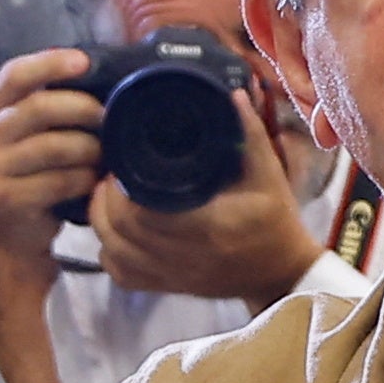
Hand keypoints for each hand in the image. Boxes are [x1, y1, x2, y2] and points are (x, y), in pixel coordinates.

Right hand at [0, 48, 106, 273]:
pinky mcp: (7, 199)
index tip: (84, 61)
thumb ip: (47, 105)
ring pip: (55, 146)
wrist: (10, 234)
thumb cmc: (29, 175)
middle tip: (108, 116)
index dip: (50, 63)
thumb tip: (95, 76)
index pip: (14, 74)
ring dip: (90, 149)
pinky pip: (61, 181)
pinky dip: (84, 179)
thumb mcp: (27, 134)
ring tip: (102, 154)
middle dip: (83, 109)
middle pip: (39, 108)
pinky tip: (91, 181)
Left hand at [91, 88, 321, 310]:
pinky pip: (123, 277)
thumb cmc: (275, 220)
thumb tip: (229, 94)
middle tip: (111, 175)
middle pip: (120, 230)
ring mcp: (173, 276)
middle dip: (106, 199)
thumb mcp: (269, 175)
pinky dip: (109, 255)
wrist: (281, 273)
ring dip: (102, 224)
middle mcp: (185, 256)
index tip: (122, 163)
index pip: (142, 211)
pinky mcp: (168, 288)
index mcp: (207, 225)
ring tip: (107, 197)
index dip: (121, 187)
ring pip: (114, 254)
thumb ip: (250, 134)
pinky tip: (115, 235)